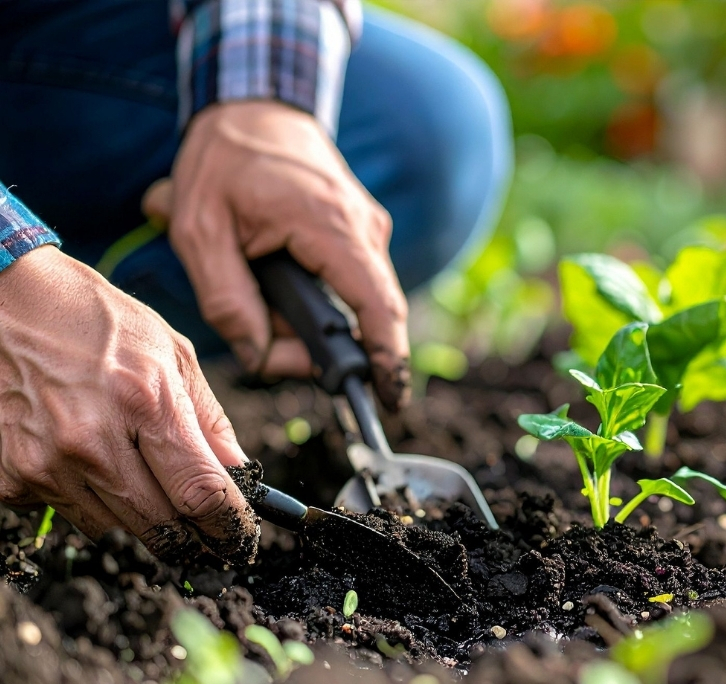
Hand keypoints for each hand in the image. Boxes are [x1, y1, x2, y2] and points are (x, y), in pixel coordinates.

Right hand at [0, 246, 257, 563]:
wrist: (9, 302)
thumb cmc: (96, 320)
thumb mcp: (172, 353)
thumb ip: (209, 419)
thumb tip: (238, 472)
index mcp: (144, 404)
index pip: (201, 494)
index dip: (228, 526)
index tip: (239, 539)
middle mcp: (91, 442)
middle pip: (160, 526)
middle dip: (191, 537)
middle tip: (207, 537)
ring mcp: (46, 464)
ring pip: (114, 529)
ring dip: (139, 519)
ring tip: (141, 480)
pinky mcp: (12, 478)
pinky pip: (67, 514)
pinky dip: (88, 501)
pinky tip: (88, 463)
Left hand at [143, 100, 410, 409]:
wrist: (256, 106)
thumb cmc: (224, 161)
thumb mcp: (200, 233)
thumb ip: (227, 302)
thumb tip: (260, 357)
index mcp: (331, 226)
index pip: (377, 307)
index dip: (386, 359)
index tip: (391, 400)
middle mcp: (365, 230)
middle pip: (363, 316)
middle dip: (318, 348)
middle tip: (266, 349)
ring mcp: (369, 231)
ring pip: (354, 303)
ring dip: (308, 320)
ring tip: (256, 297)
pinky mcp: (361, 235)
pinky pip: (349, 285)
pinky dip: (316, 300)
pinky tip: (274, 282)